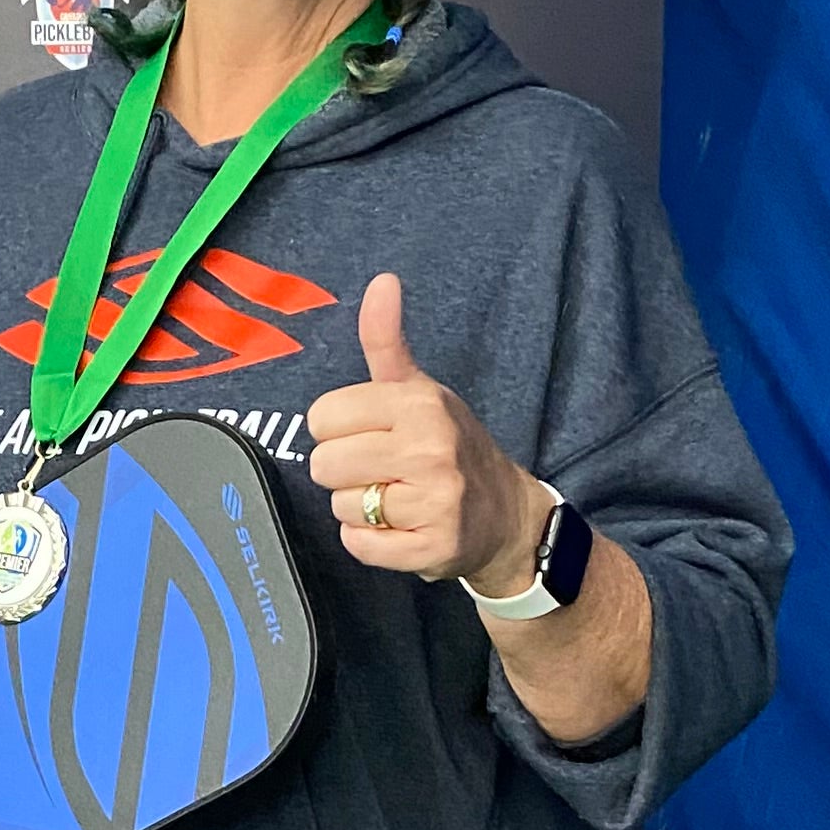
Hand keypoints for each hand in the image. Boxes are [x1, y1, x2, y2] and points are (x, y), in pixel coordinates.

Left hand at [307, 275, 544, 588]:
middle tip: (381, 471)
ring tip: (397, 499)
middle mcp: (430, 449)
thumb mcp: (421, 390)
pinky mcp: (432, 548)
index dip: (337, 430)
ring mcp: (435, 501)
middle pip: (325, 464)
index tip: (369, 434)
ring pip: (341, 507)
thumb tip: (382, 281)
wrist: (506, 516)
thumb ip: (387, 341)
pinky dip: (370, 542)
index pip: (322, 416)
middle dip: (344, 472)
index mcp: (420, 404)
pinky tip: (400, 527)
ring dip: (359, 509)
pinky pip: (359, 546)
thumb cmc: (452, 447)